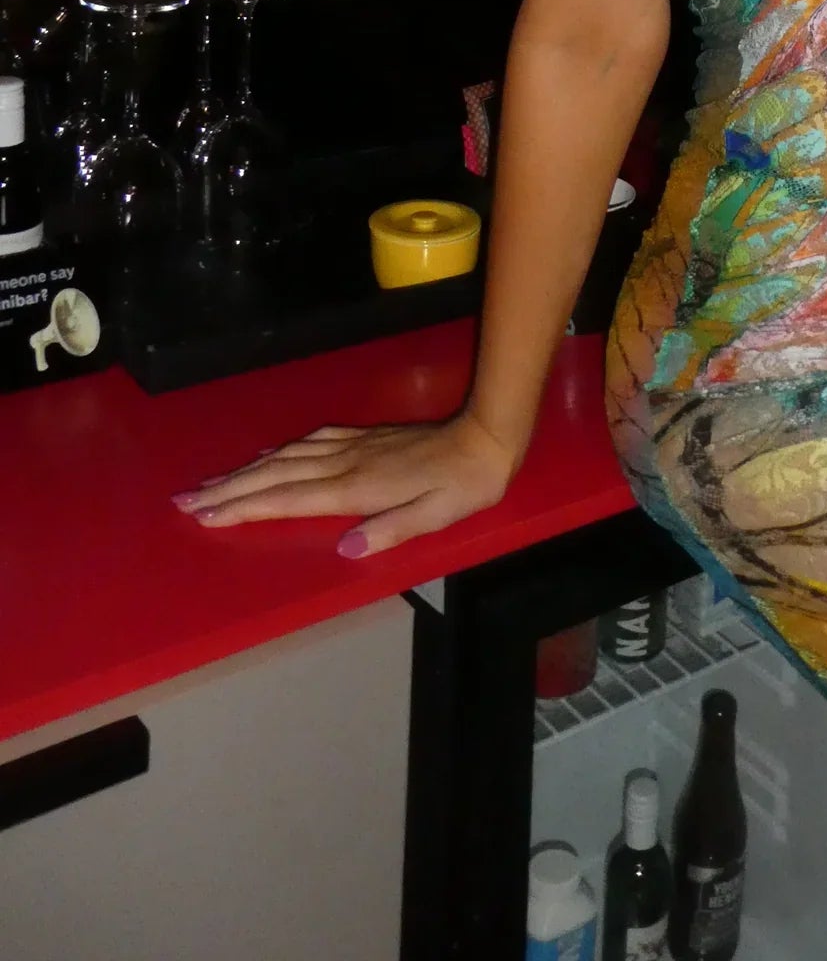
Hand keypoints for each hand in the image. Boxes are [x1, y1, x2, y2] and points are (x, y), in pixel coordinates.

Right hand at [171, 411, 517, 559]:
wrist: (484, 436)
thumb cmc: (462, 486)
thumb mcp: (435, 517)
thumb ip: (390, 530)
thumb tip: (346, 549)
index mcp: (355, 488)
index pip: (287, 500)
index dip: (244, 508)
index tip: (204, 515)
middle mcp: (344, 463)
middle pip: (274, 476)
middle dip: (228, 489)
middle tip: (184, 499)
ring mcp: (351, 446)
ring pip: (286, 457)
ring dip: (245, 470)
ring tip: (211, 482)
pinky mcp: (362, 436)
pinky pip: (308, 443)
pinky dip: (279, 451)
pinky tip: (268, 455)